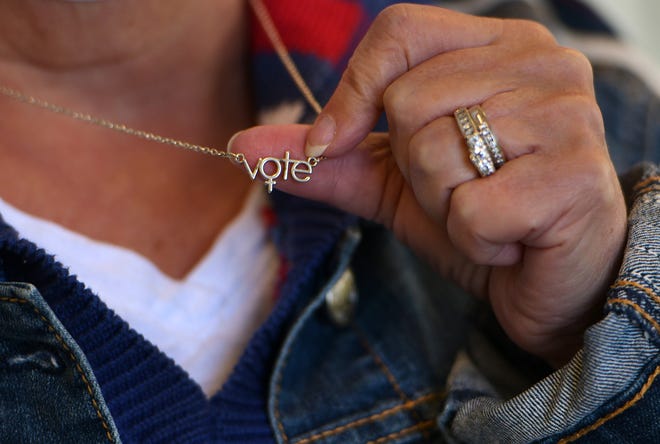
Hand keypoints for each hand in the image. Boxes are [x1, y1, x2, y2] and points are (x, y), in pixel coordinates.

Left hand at [230, 5, 626, 364]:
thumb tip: (244, 145)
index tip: (332, 142)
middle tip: (462, 188)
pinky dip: (476, 239)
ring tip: (489, 210)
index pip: (400, 32)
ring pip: (436, 153)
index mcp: (500, 46)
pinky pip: (472, 208)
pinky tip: (511, 237)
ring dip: (445, 205)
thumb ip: (328, 157)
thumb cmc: (479, 215)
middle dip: (414, 167)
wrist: (547, 280)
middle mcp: (543, 64)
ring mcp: (568, 115)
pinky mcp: (576, 176)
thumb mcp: (396, 180)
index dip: (353, 91)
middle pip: (409, 100)